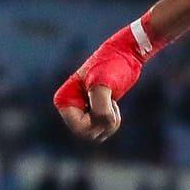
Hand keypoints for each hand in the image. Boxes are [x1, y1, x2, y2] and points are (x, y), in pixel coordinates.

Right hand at [54, 24, 146, 141]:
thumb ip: (100, 107)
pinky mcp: (93, 111)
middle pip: (87, 135)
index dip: (96, 123)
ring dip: (109, 124)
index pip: (79, 128)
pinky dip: (111, 122)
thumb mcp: (104, 84)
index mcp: (64, 99)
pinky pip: (101, 130)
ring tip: (113, 104)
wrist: (125, 54)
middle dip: (104, 125)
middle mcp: (69, 107)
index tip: (105, 105)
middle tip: (112, 105)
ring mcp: (81, 110)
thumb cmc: (112, 65)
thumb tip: (100, 122)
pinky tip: (113, 104)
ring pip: (95, 135)